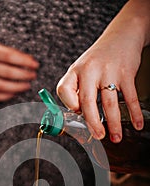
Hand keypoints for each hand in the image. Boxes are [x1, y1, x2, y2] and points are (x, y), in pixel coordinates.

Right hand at [0, 41, 38, 100]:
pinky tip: (15, 93)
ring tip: (27, 85)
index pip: (9, 56)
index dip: (24, 61)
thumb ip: (4, 52)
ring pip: (2, 86)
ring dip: (18, 87)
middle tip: (33, 76)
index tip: (35, 65)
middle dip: (23, 75)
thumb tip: (28, 60)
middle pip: (7, 72)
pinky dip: (6, 95)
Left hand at [57, 26, 143, 142]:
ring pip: (109, 103)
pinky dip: (134, 113)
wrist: (123, 33)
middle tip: (98, 136)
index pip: (64, 90)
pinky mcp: (126, 72)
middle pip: (87, 102)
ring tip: (116, 137)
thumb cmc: (98, 58)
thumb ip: (77, 90)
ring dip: (113, 124)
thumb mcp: (81, 69)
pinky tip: (136, 124)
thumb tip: (79, 116)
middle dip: (93, 123)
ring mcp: (108, 71)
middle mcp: (89, 70)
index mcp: (75, 71)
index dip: (69, 105)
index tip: (77, 115)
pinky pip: (130, 97)